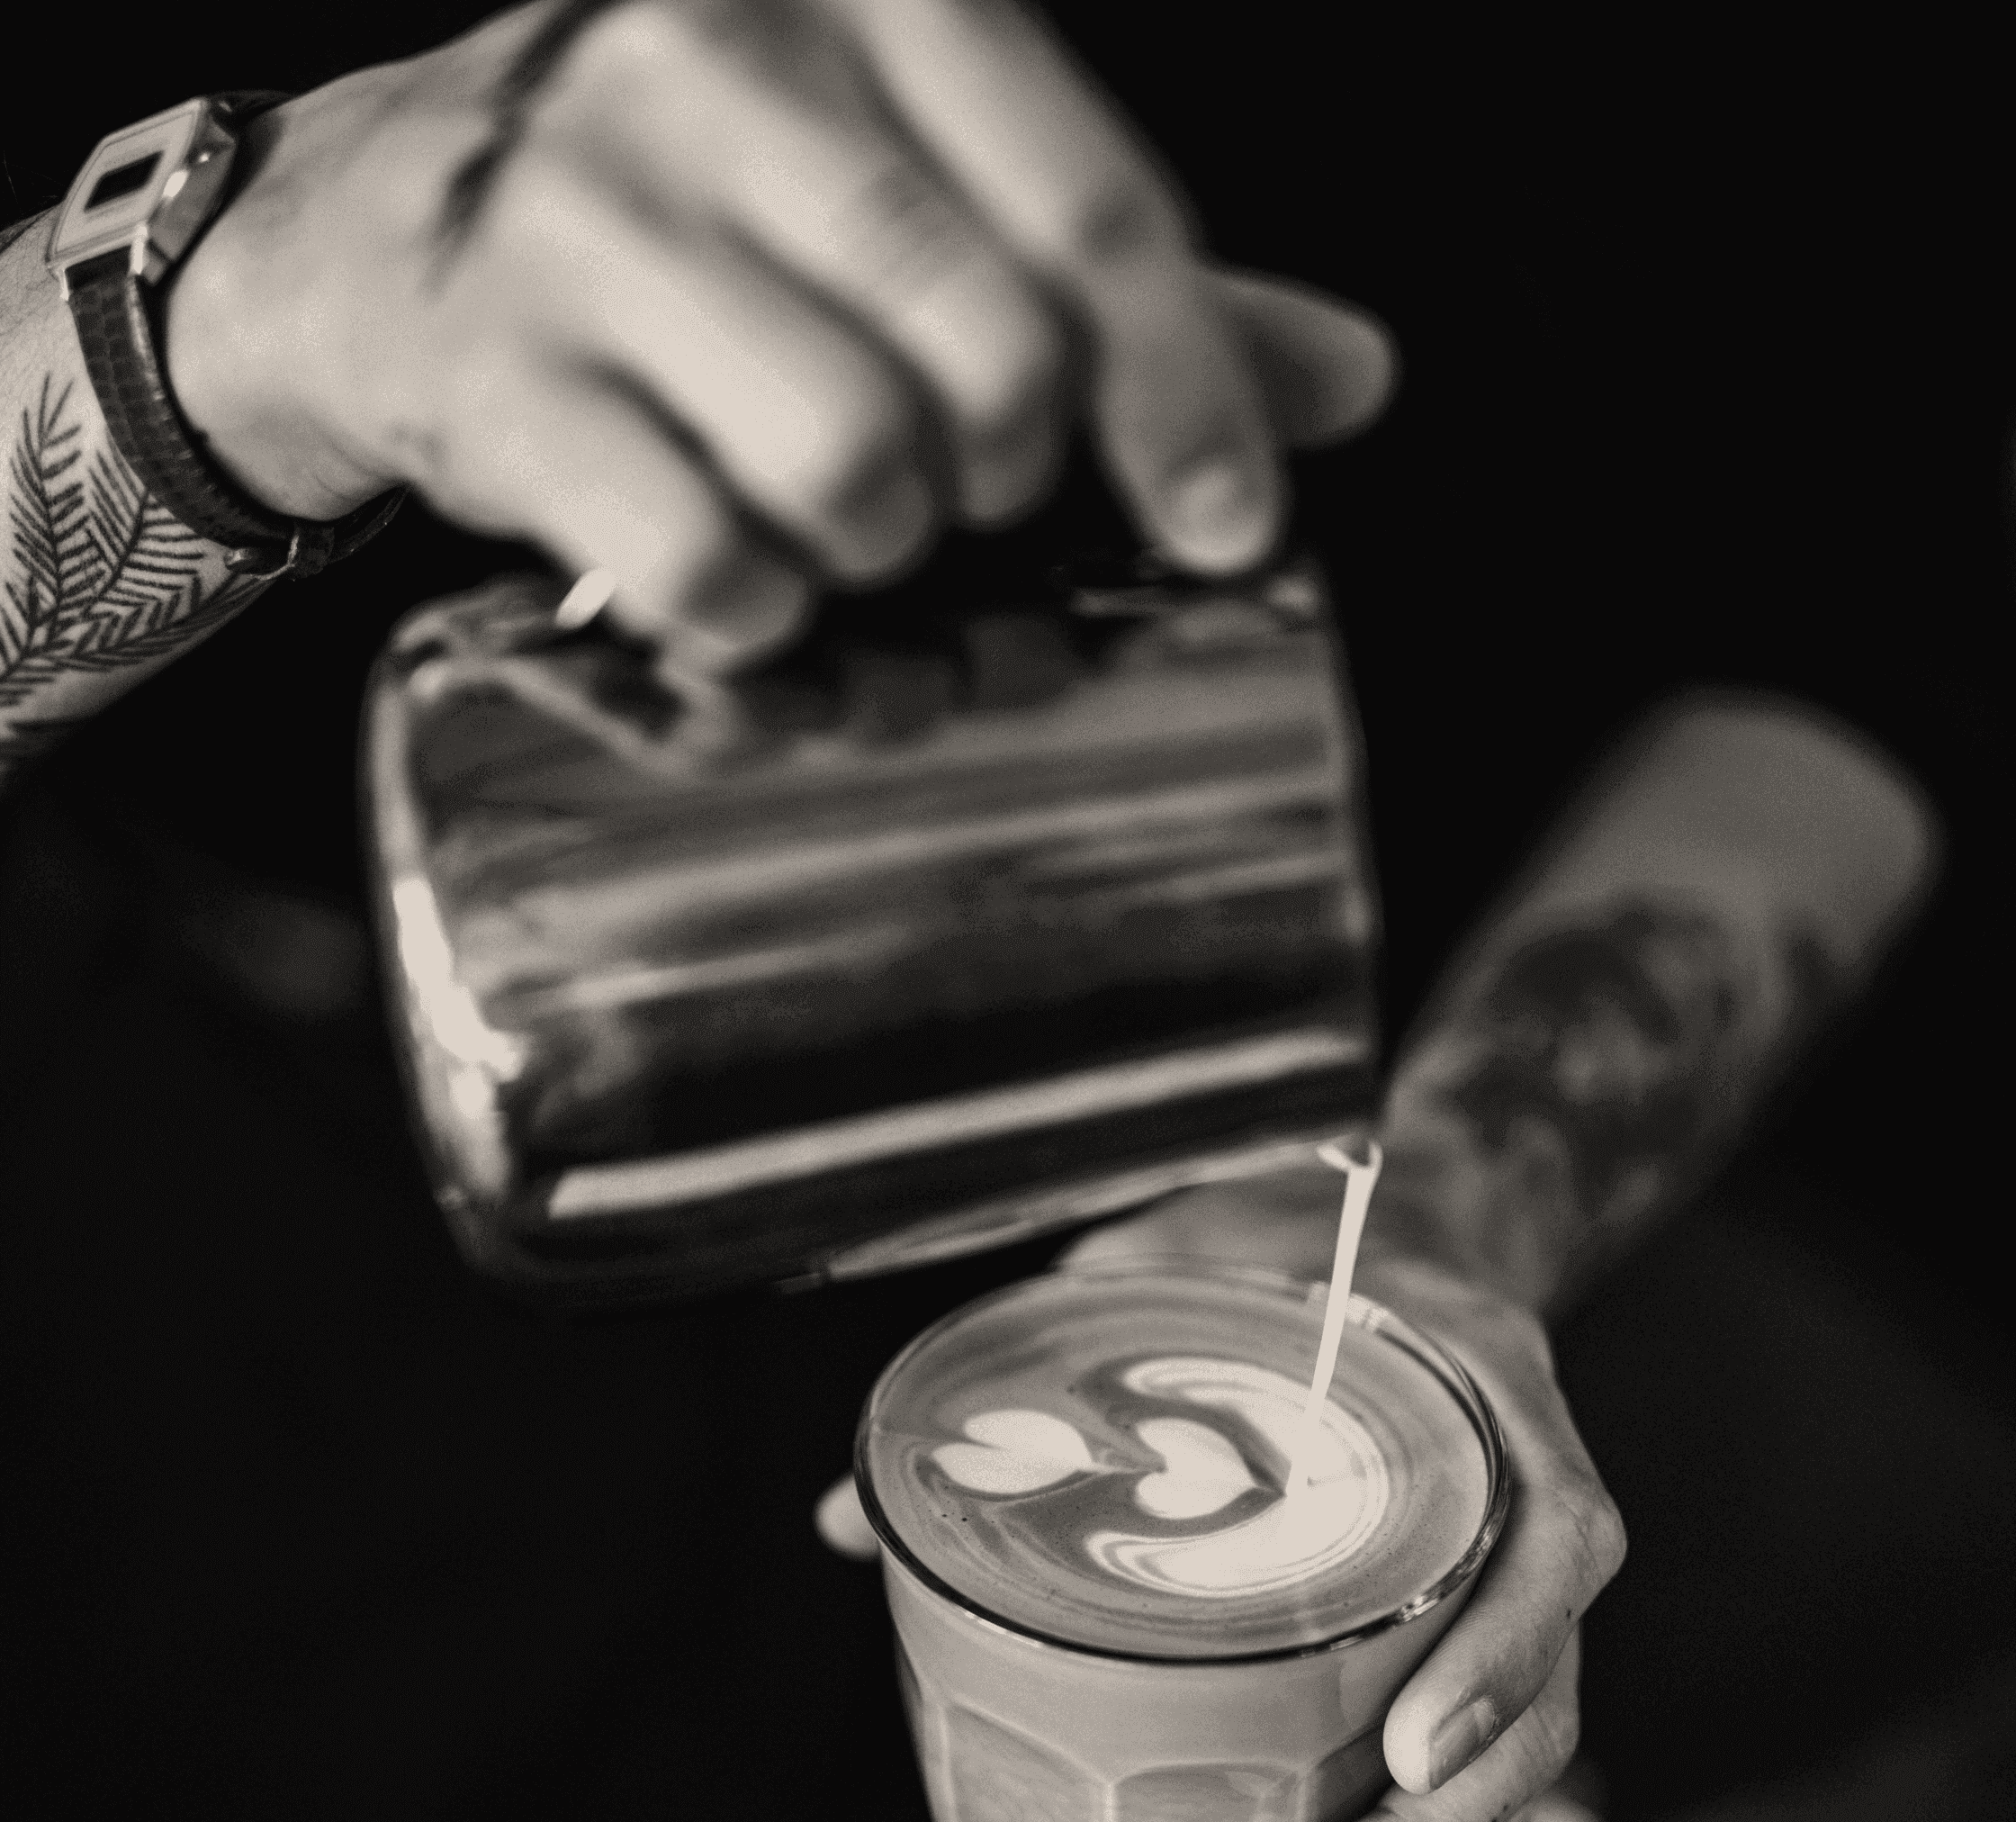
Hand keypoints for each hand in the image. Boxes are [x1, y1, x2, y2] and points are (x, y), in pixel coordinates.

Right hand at [166, 0, 1395, 664]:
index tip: (1230, 526)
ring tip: (830, 519)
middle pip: (988, 360)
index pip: (1090, 208)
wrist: (374, 225)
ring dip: (878, 554)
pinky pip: (706, 560)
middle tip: (953, 489)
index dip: (1187, 395)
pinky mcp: (502, 375)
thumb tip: (1348, 379)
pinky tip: (736, 574)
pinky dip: (754, 616)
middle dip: (1003, 479)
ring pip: (854, 467)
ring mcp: (590, 217)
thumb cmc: (691, 205)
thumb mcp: (900, 178)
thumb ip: (1102, 270)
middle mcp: (720, 66)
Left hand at [1061, 1183, 1626, 1821]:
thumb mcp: (1176, 1270)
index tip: (1408, 1749)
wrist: (1399, 1251)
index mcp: (1491, 1418)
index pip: (1544, 1552)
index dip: (1492, 1658)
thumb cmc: (1285, 1261)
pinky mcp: (1465, 1703)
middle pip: (1516, 1736)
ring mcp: (1509, 1633)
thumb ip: (1041, 1373)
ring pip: (1490, 1817)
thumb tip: (843, 1520)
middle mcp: (1529, 1539)